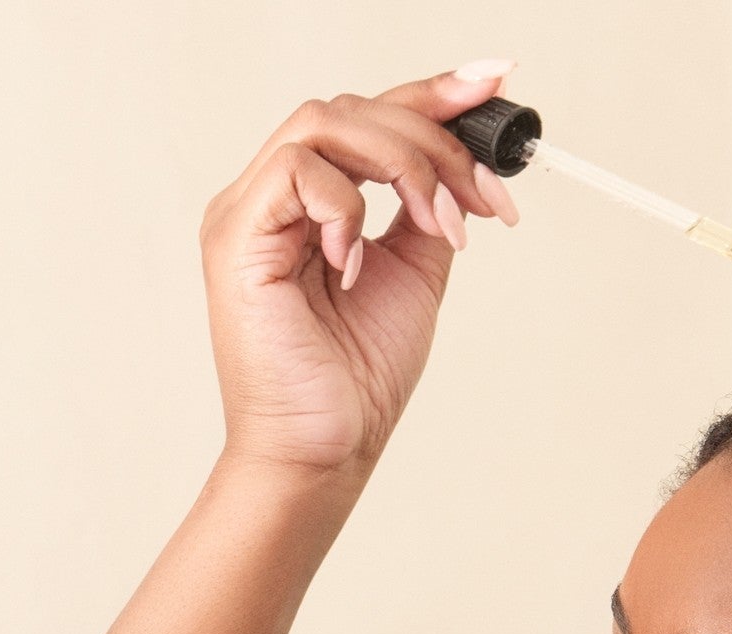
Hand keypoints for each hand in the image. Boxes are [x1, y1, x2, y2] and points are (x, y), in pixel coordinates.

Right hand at [200, 62, 522, 476]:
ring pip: (327, 122)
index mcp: (313, 205)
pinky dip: (347, 206)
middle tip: (485, 197)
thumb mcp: (414, 281)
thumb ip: (427, 219)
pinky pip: (296, 169)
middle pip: (355, 110)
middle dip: (435, 140)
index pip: (370, 121)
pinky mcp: (236, 236)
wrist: (324, 452)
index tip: (495, 82)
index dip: (434, 94)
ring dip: (404, 165)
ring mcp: (251, 211)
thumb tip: (464, 172)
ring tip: (441, 227)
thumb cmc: (355, 384)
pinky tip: (360, 263)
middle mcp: (276, 197)